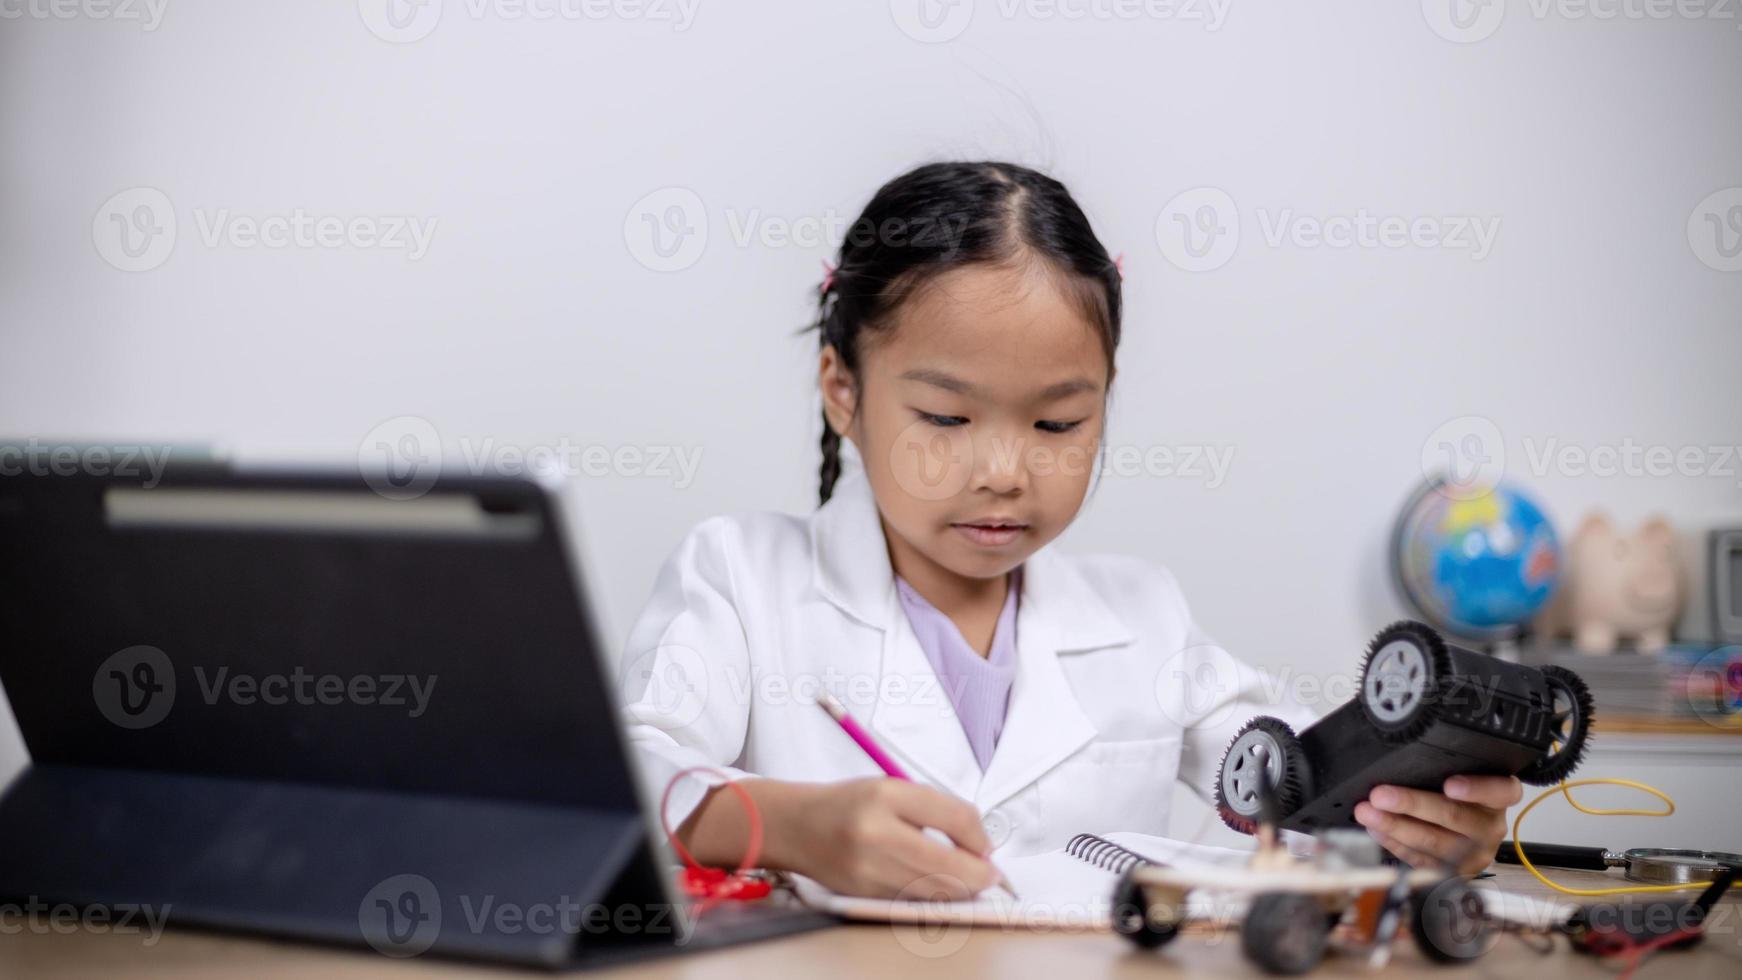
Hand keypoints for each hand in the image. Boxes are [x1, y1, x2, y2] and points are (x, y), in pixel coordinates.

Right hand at [682, 777, 998, 899]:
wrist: (796, 826)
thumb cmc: (849, 804)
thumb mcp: (894, 789)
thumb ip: (940, 810)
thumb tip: (981, 843)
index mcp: (885, 798)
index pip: (952, 819)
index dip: (980, 837)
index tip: (987, 846)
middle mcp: (875, 836)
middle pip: (947, 866)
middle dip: (978, 874)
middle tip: (989, 873)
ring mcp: (867, 871)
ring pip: (934, 891)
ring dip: (959, 889)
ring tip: (966, 879)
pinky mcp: (863, 895)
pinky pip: (912, 902)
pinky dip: (933, 897)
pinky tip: (938, 887)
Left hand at [1353, 775, 1521, 875]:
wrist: (1469, 836)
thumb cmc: (1459, 798)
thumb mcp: (1460, 778)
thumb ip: (1442, 771)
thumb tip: (1399, 763)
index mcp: (1498, 799)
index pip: (1501, 791)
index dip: (1477, 788)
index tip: (1450, 785)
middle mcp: (1491, 827)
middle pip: (1454, 816)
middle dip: (1412, 805)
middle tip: (1380, 796)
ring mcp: (1475, 853)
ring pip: (1434, 841)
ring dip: (1395, 826)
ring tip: (1368, 813)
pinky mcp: (1456, 872)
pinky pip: (1422, 859)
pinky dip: (1395, 843)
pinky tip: (1376, 831)